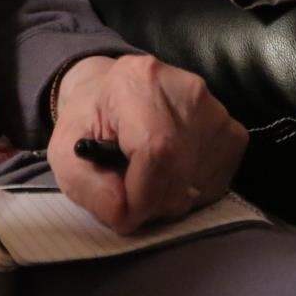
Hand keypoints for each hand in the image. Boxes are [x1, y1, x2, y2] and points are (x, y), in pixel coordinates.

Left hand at [47, 55, 246, 233]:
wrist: (112, 91)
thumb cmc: (89, 121)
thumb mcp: (65, 153)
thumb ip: (89, 187)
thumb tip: (127, 214)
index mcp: (138, 81)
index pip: (157, 151)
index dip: (141, 196)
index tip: (124, 213)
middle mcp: (185, 90)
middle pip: (179, 170)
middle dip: (152, 203)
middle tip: (130, 196)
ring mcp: (214, 109)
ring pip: (199, 182)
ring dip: (170, 199)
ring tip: (146, 178)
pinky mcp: (231, 130)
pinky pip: (216, 182)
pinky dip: (189, 192)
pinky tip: (169, 174)